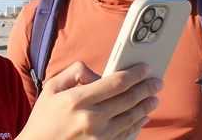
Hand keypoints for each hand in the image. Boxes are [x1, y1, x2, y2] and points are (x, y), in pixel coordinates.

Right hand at [17, 61, 161, 139]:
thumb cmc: (45, 116)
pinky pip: (125, 134)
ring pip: (130, 118)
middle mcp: (91, 118)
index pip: (115, 83)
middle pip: (128, 100)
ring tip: (154, 98)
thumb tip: (99, 74)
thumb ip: (75, 72)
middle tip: (157, 83)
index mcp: (78, 99)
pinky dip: (137, 124)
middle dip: (146, 89)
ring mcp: (98, 136)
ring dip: (145, 107)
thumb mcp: (52, 87)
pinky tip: (143, 117)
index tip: (145, 69)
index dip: (134, 74)